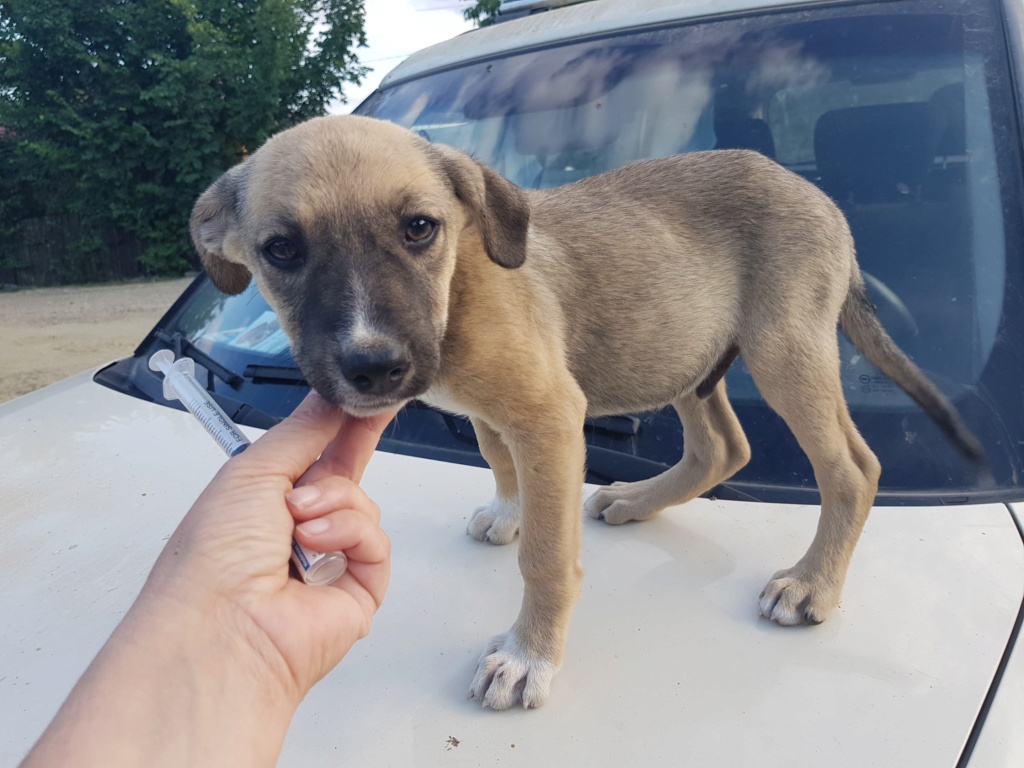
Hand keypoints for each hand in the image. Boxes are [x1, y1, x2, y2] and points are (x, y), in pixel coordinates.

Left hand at [142, 392, 397, 702]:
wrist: (224, 630)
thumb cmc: (215, 556)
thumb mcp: (252, 471)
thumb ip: (302, 431)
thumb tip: (331, 399)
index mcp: (263, 502)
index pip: (313, 453)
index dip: (340, 423)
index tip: (367, 394)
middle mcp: (296, 532)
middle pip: (344, 477)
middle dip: (358, 441)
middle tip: (378, 407)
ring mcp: (329, 563)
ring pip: (362, 506)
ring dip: (334, 502)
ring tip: (299, 522)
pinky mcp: (358, 591)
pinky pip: (377, 544)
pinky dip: (351, 536)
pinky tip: (319, 546)